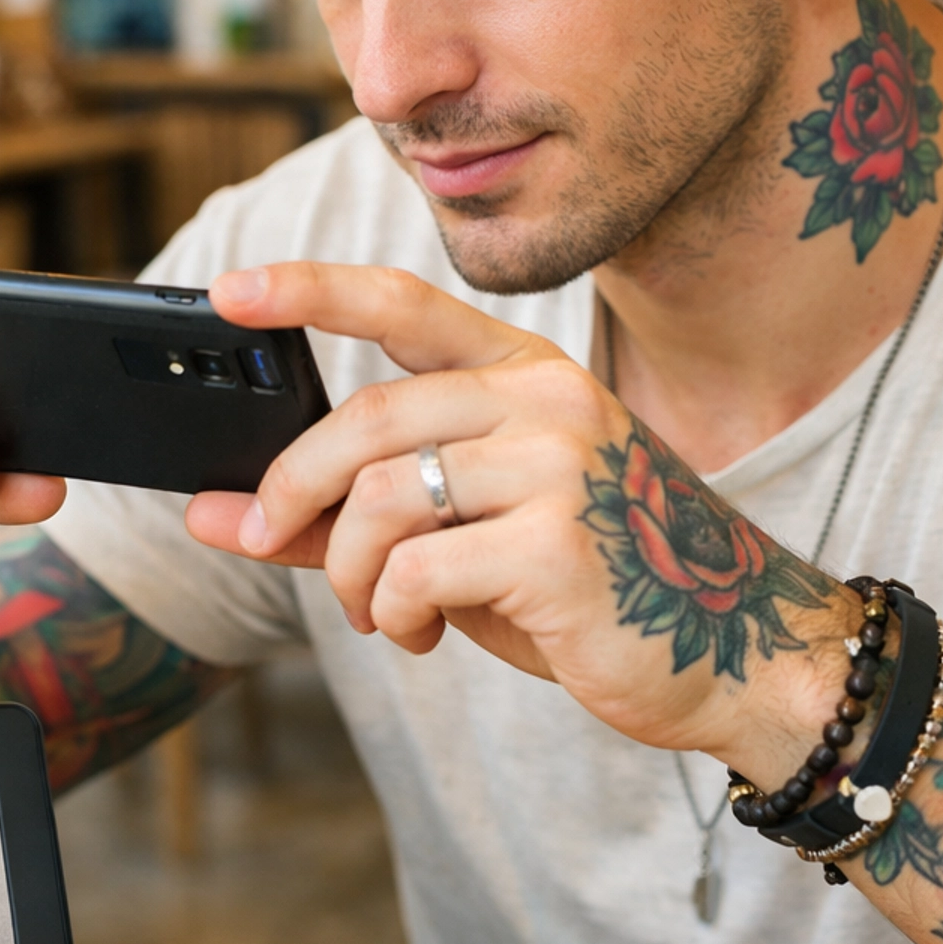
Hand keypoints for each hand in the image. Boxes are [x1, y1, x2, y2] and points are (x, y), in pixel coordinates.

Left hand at [185, 263, 850, 779]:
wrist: (732, 654)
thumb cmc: (590, 587)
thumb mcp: (465, 539)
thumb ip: (341, 519)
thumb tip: (210, 517)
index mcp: (528, 376)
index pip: (405, 305)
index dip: (311, 291)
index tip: (232, 289)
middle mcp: (546, 401)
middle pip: (368, 416)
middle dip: (291, 485)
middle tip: (263, 535)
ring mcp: (558, 467)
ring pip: (380, 498)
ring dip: (349, 570)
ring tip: (376, 610)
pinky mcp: (557, 544)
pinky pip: (414, 568)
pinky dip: (391, 611)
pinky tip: (419, 634)